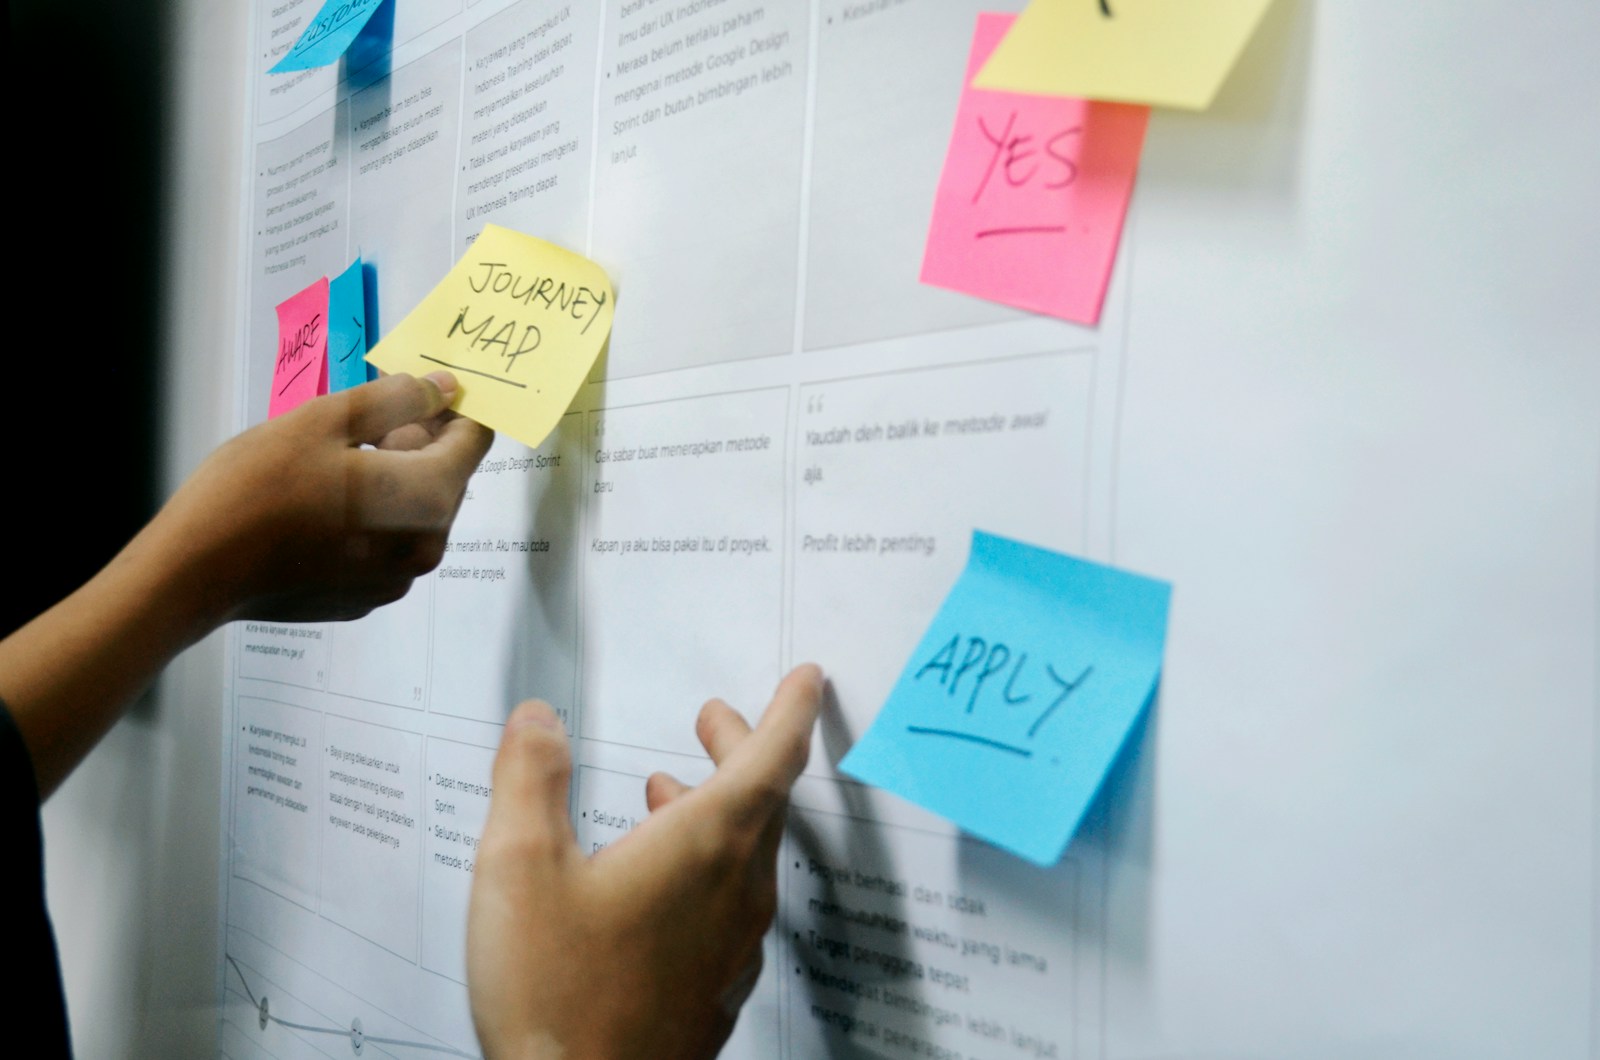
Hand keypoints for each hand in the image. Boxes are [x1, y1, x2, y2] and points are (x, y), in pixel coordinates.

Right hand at [158, 371, 492, 624]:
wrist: (196, 570)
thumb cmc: (256, 489)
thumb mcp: (325, 420)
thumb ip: (396, 399)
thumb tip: (443, 388)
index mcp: (426, 498)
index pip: (474, 440)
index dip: (452, 407)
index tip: (419, 390)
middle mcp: (425, 546)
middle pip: (448, 477)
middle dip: (418, 441)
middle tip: (358, 422)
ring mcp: (396, 579)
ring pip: (417, 510)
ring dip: (393, 477)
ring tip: (333, 461)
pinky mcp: (366, 596)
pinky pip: (389, 542)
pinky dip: (372, 515)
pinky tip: (323, 503)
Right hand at [467, 665, 824, 1059]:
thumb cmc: (557, 997)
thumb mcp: (519, 867)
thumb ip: (529, 778)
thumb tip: (540, 720)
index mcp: (706, 845)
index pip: (773, 756)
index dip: (792, 709)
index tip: (807, 678)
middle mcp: (737, 892)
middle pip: (762, 802)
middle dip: (742, 749)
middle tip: (715, 720)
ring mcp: (733, 947)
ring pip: (746, 856)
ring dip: (717, 809)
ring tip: (666, 791)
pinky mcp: (715, 991)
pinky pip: (730, 907)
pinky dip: (706, 868)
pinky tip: (657, 883)